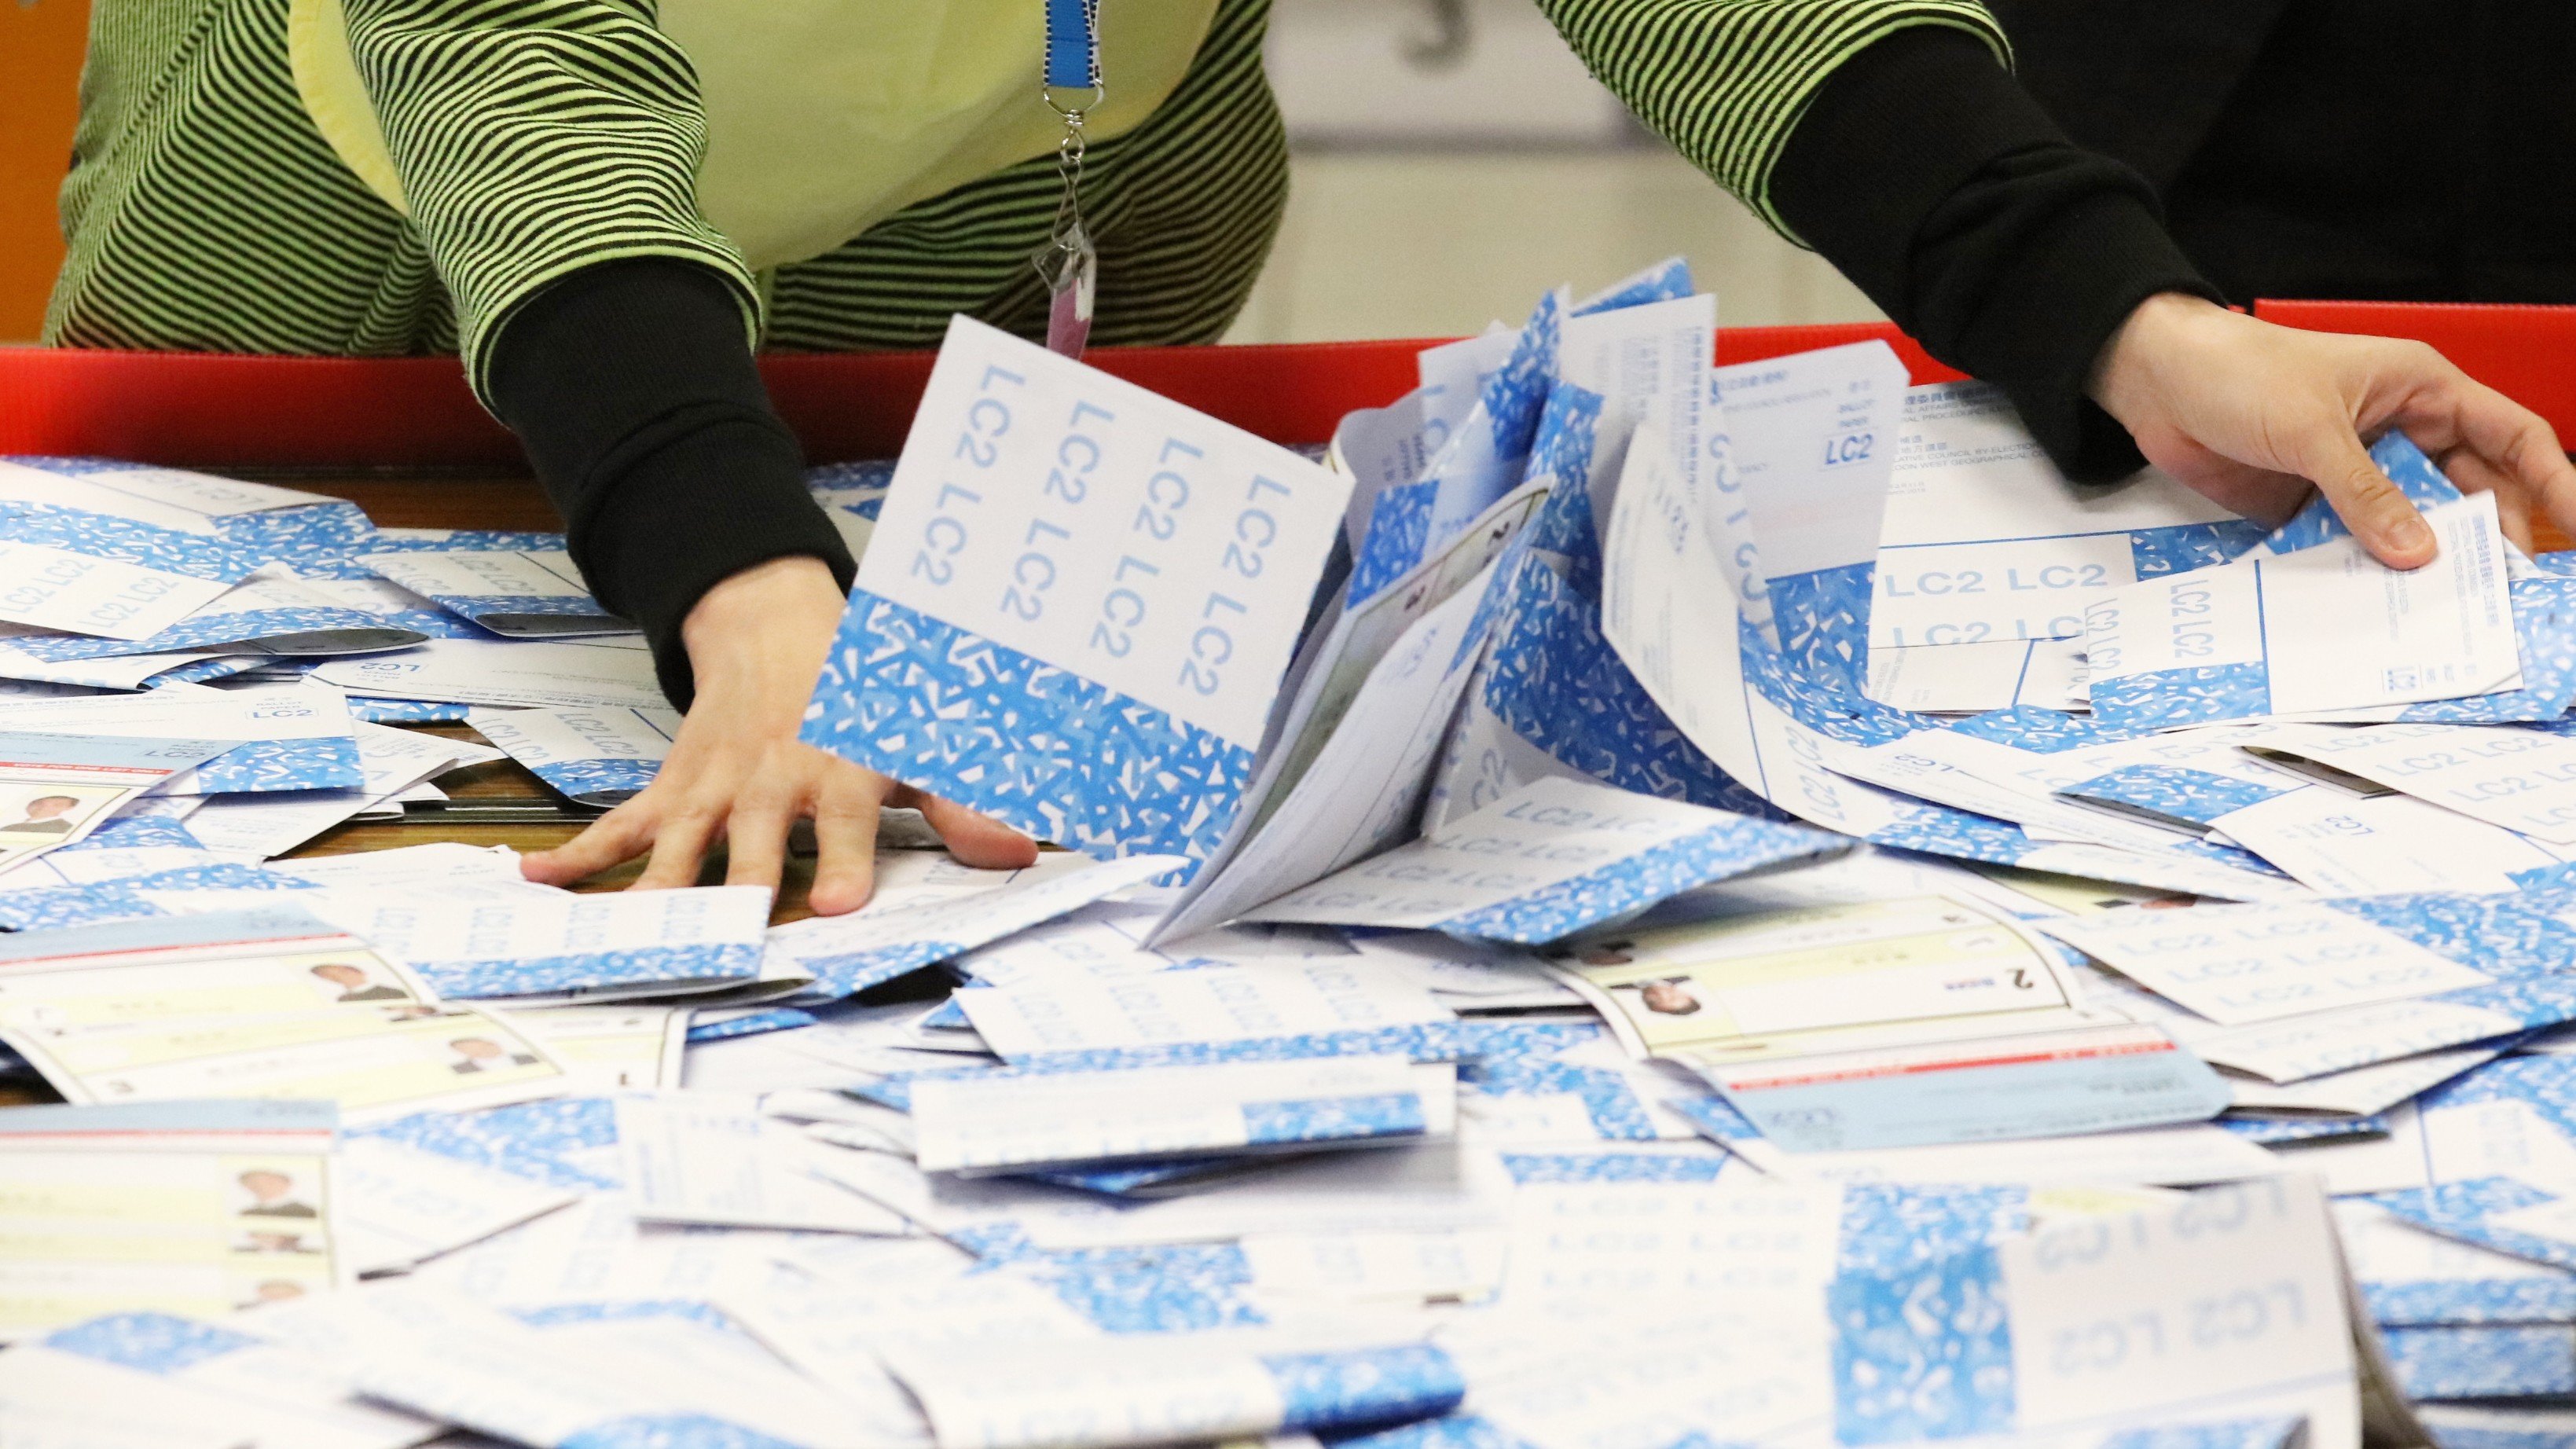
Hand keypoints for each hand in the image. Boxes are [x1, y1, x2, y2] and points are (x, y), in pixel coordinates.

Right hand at [520, 556, 1035, 911]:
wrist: (777, 624)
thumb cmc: (857, 696)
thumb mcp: (916, 744)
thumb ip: (960, 805)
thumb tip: (1020, 852)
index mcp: (835, 768)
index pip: (845, 820)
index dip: (845, 861)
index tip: (842, 904)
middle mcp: (769, 781)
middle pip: (751, 845)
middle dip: (741, 893)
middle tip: (729, 942)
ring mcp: (713, 787)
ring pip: (678, 847)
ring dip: (654, 892)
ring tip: (629, 941)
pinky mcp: (672, 788)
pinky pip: (621, 826)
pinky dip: (579, 856)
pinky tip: (539, 885)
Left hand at [2089, 292, 2575, 565]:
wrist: (2157, 381)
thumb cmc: (2240, 372)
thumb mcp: (2311, 429)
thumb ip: (2363, 492)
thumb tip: (2417, 553)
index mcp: (2422, 391)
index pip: (2512, 435)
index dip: (2555, 480)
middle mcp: (2400, 431)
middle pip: (2471, 491)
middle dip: (2488, 539)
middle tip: (2502, 595)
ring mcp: (2358, 471)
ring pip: (2414, 525)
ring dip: (2426, 564)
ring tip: (2446, 613)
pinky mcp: (2314, 503)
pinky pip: (2356, 542)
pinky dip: (2367, 571)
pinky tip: (2377, 607)